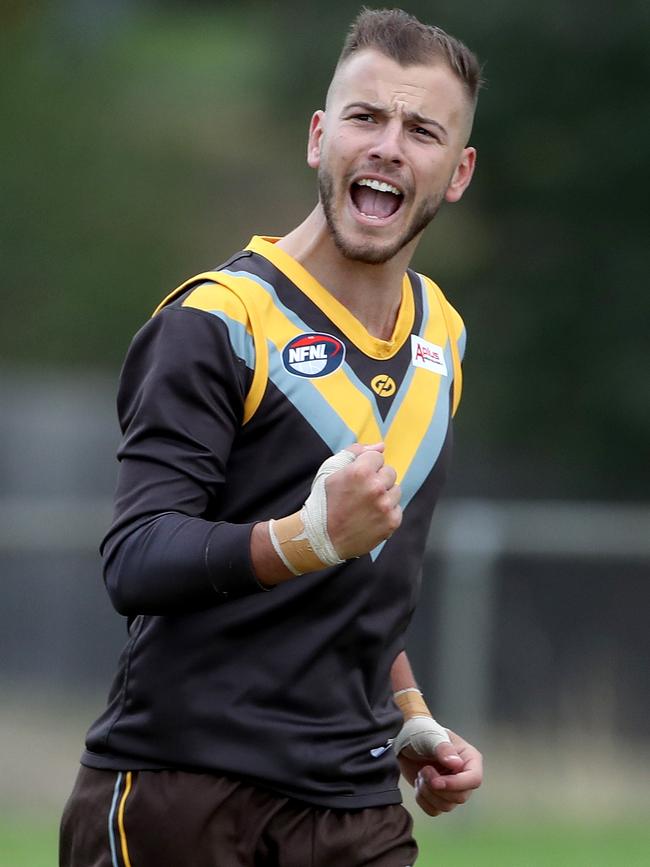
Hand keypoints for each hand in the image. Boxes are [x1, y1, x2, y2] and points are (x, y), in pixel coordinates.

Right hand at [324, 443, 401, 557]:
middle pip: (390, 472)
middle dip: (377, 479)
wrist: (321, 538)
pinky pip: (397, 509)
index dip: (366, 466)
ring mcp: (385, 506)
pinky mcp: (392, 522)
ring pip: (396, 490)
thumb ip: (356, 452)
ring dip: (384, 495)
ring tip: (366, 505)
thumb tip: (381, 446)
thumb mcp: (330, 470)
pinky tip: (370, 516)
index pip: (377, 457)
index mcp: (360, 471)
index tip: (356, 478)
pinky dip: (387, 512)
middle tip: (361, 493)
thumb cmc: (324, 502)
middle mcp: (376, 487)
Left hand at [398, 729, 482, 816]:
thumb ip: (443, 749)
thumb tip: (457, 764)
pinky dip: (422, 800)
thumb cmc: (422, 733)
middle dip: (437, 787)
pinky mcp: (438, 797)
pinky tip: (419, 783)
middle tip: (424, 770)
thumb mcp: (431, 736)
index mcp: (469, 759)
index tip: (435, 781)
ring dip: (428, 792)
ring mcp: (452, 788)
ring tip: (421, 774)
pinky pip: (434, 810)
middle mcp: (464, 776)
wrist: (405, 741)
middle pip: (459, 797)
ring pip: (446, 806)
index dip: (456, 784)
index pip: (474, 780)